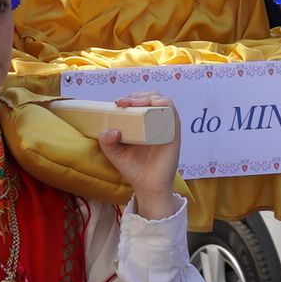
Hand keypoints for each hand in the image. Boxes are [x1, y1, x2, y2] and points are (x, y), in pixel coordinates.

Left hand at [91, 92, 182, 218]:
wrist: (147, 187)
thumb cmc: (133, 168)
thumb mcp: (114, 153)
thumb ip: (106, 141)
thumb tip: (110, 130)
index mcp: (143, 124)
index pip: (140, 101)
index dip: (130, 97)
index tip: (118, 102)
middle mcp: (156, 122)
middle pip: (151, 97)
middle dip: (138, 95)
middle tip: (124, 102)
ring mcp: (166, 127)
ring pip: (162, 101)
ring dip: (148, 97)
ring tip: (134, 103)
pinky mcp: (174, 134)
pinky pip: (172, 113)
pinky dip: (164, 105)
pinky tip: (152, 105)